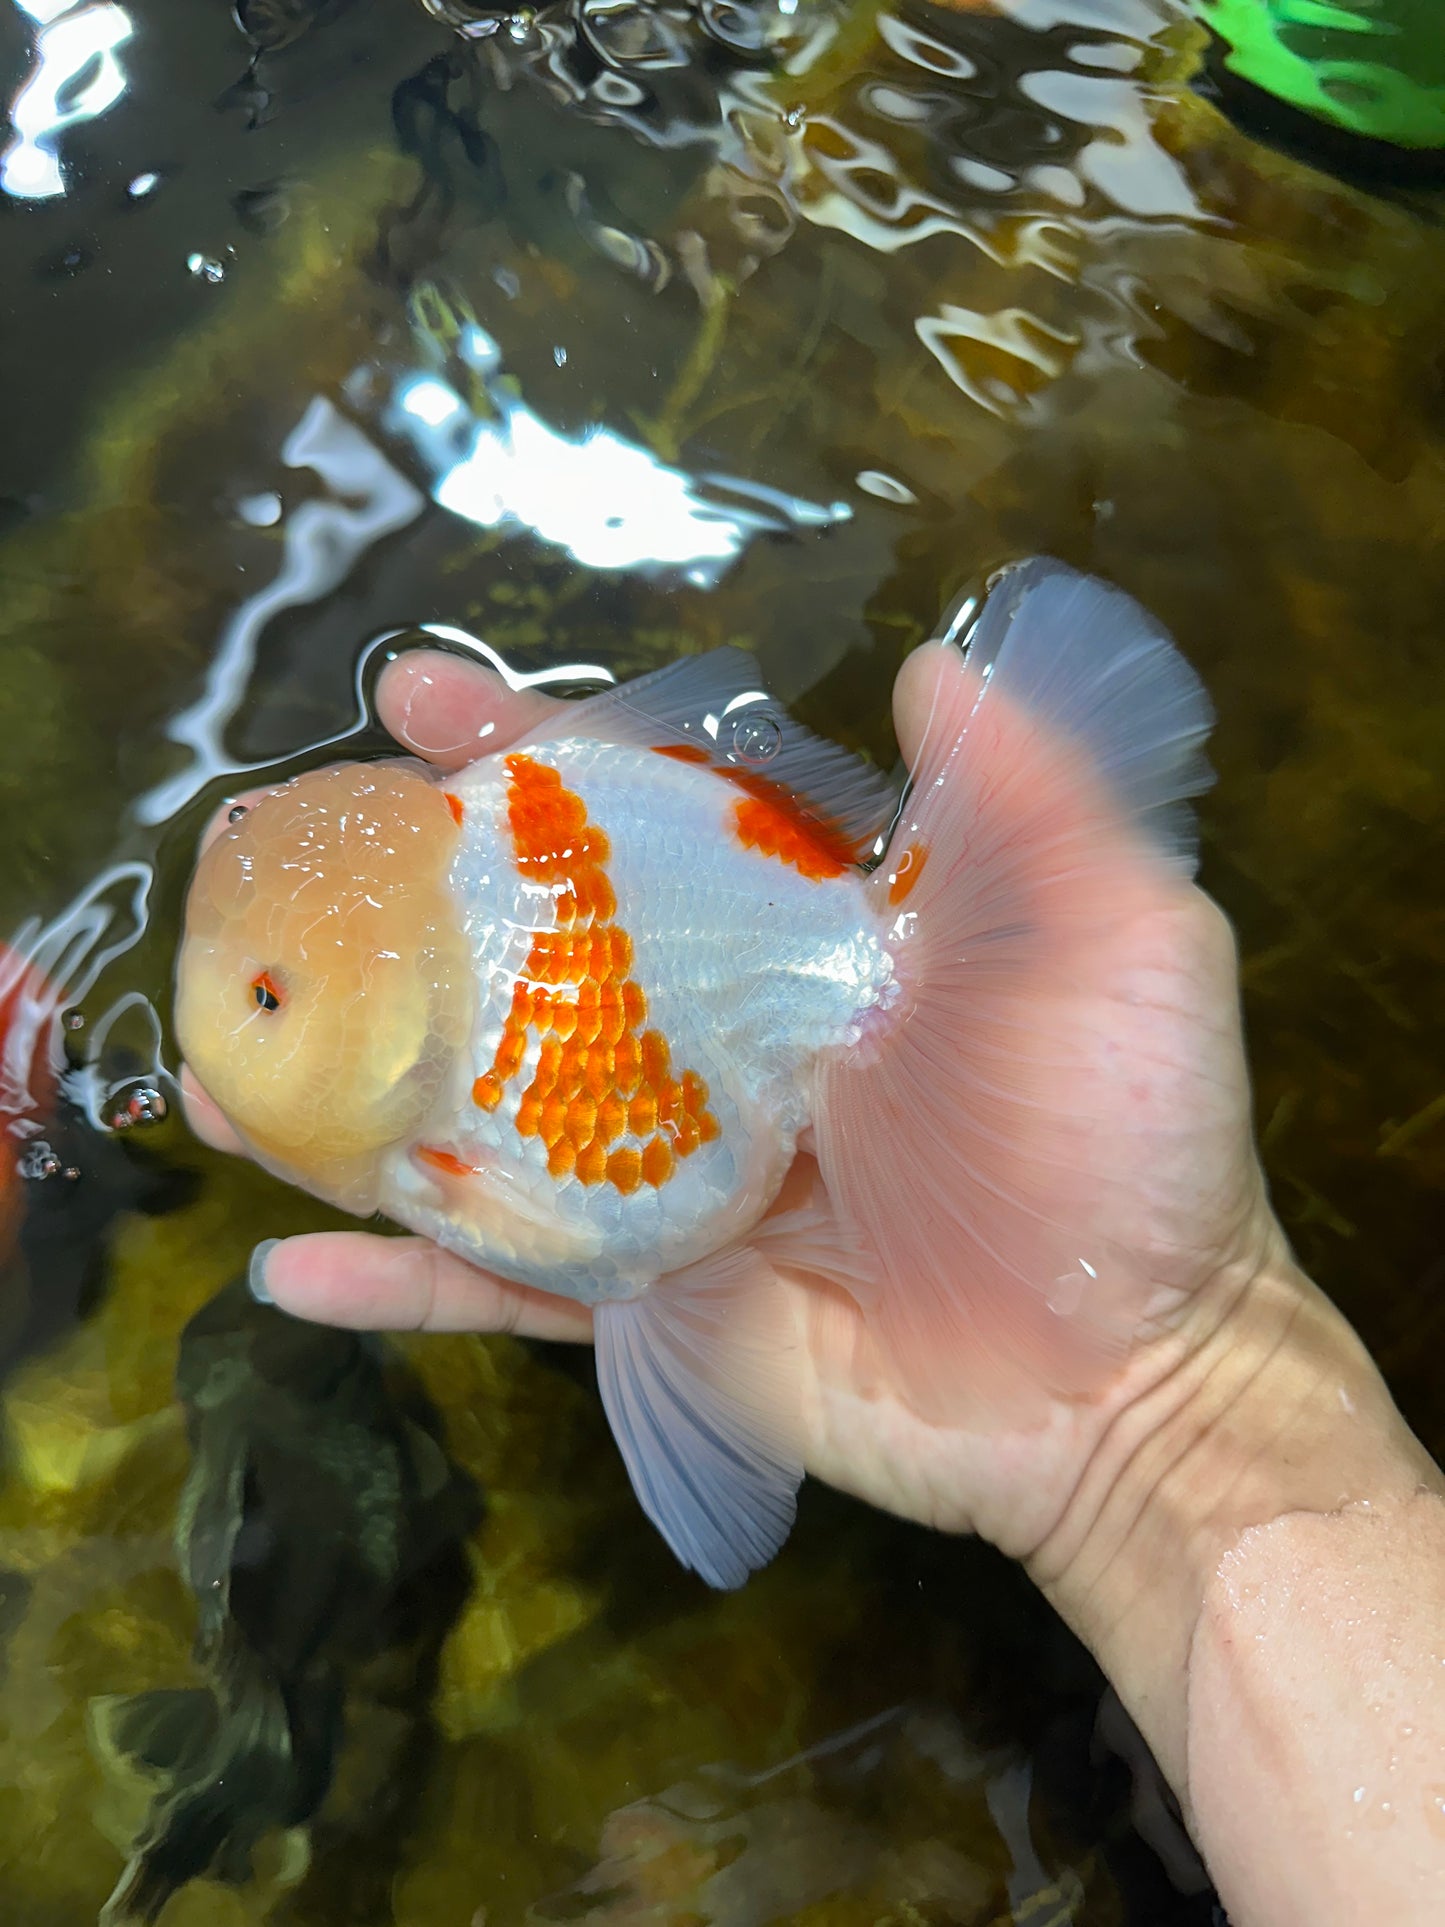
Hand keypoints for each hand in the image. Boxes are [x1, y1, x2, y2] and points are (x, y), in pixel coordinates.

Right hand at [183, 643, 1280, 1568]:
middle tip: (281, 850)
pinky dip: (401, 1281)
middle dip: (404, 895)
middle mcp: (720, 1045)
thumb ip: (1028, 800)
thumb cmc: (1131, 1157)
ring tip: (224, 1058)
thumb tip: (932, 657)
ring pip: (483, 1118)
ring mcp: (672, 1178)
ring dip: (350, 1089)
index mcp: (807, 945)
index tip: (429, 698)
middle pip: (534, 952)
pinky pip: (507, 1289)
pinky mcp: (654, 1304)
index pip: (649, 821)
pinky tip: (287, 1263)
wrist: (1131, 1387)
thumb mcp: (1120, 944)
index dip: (541, 752)